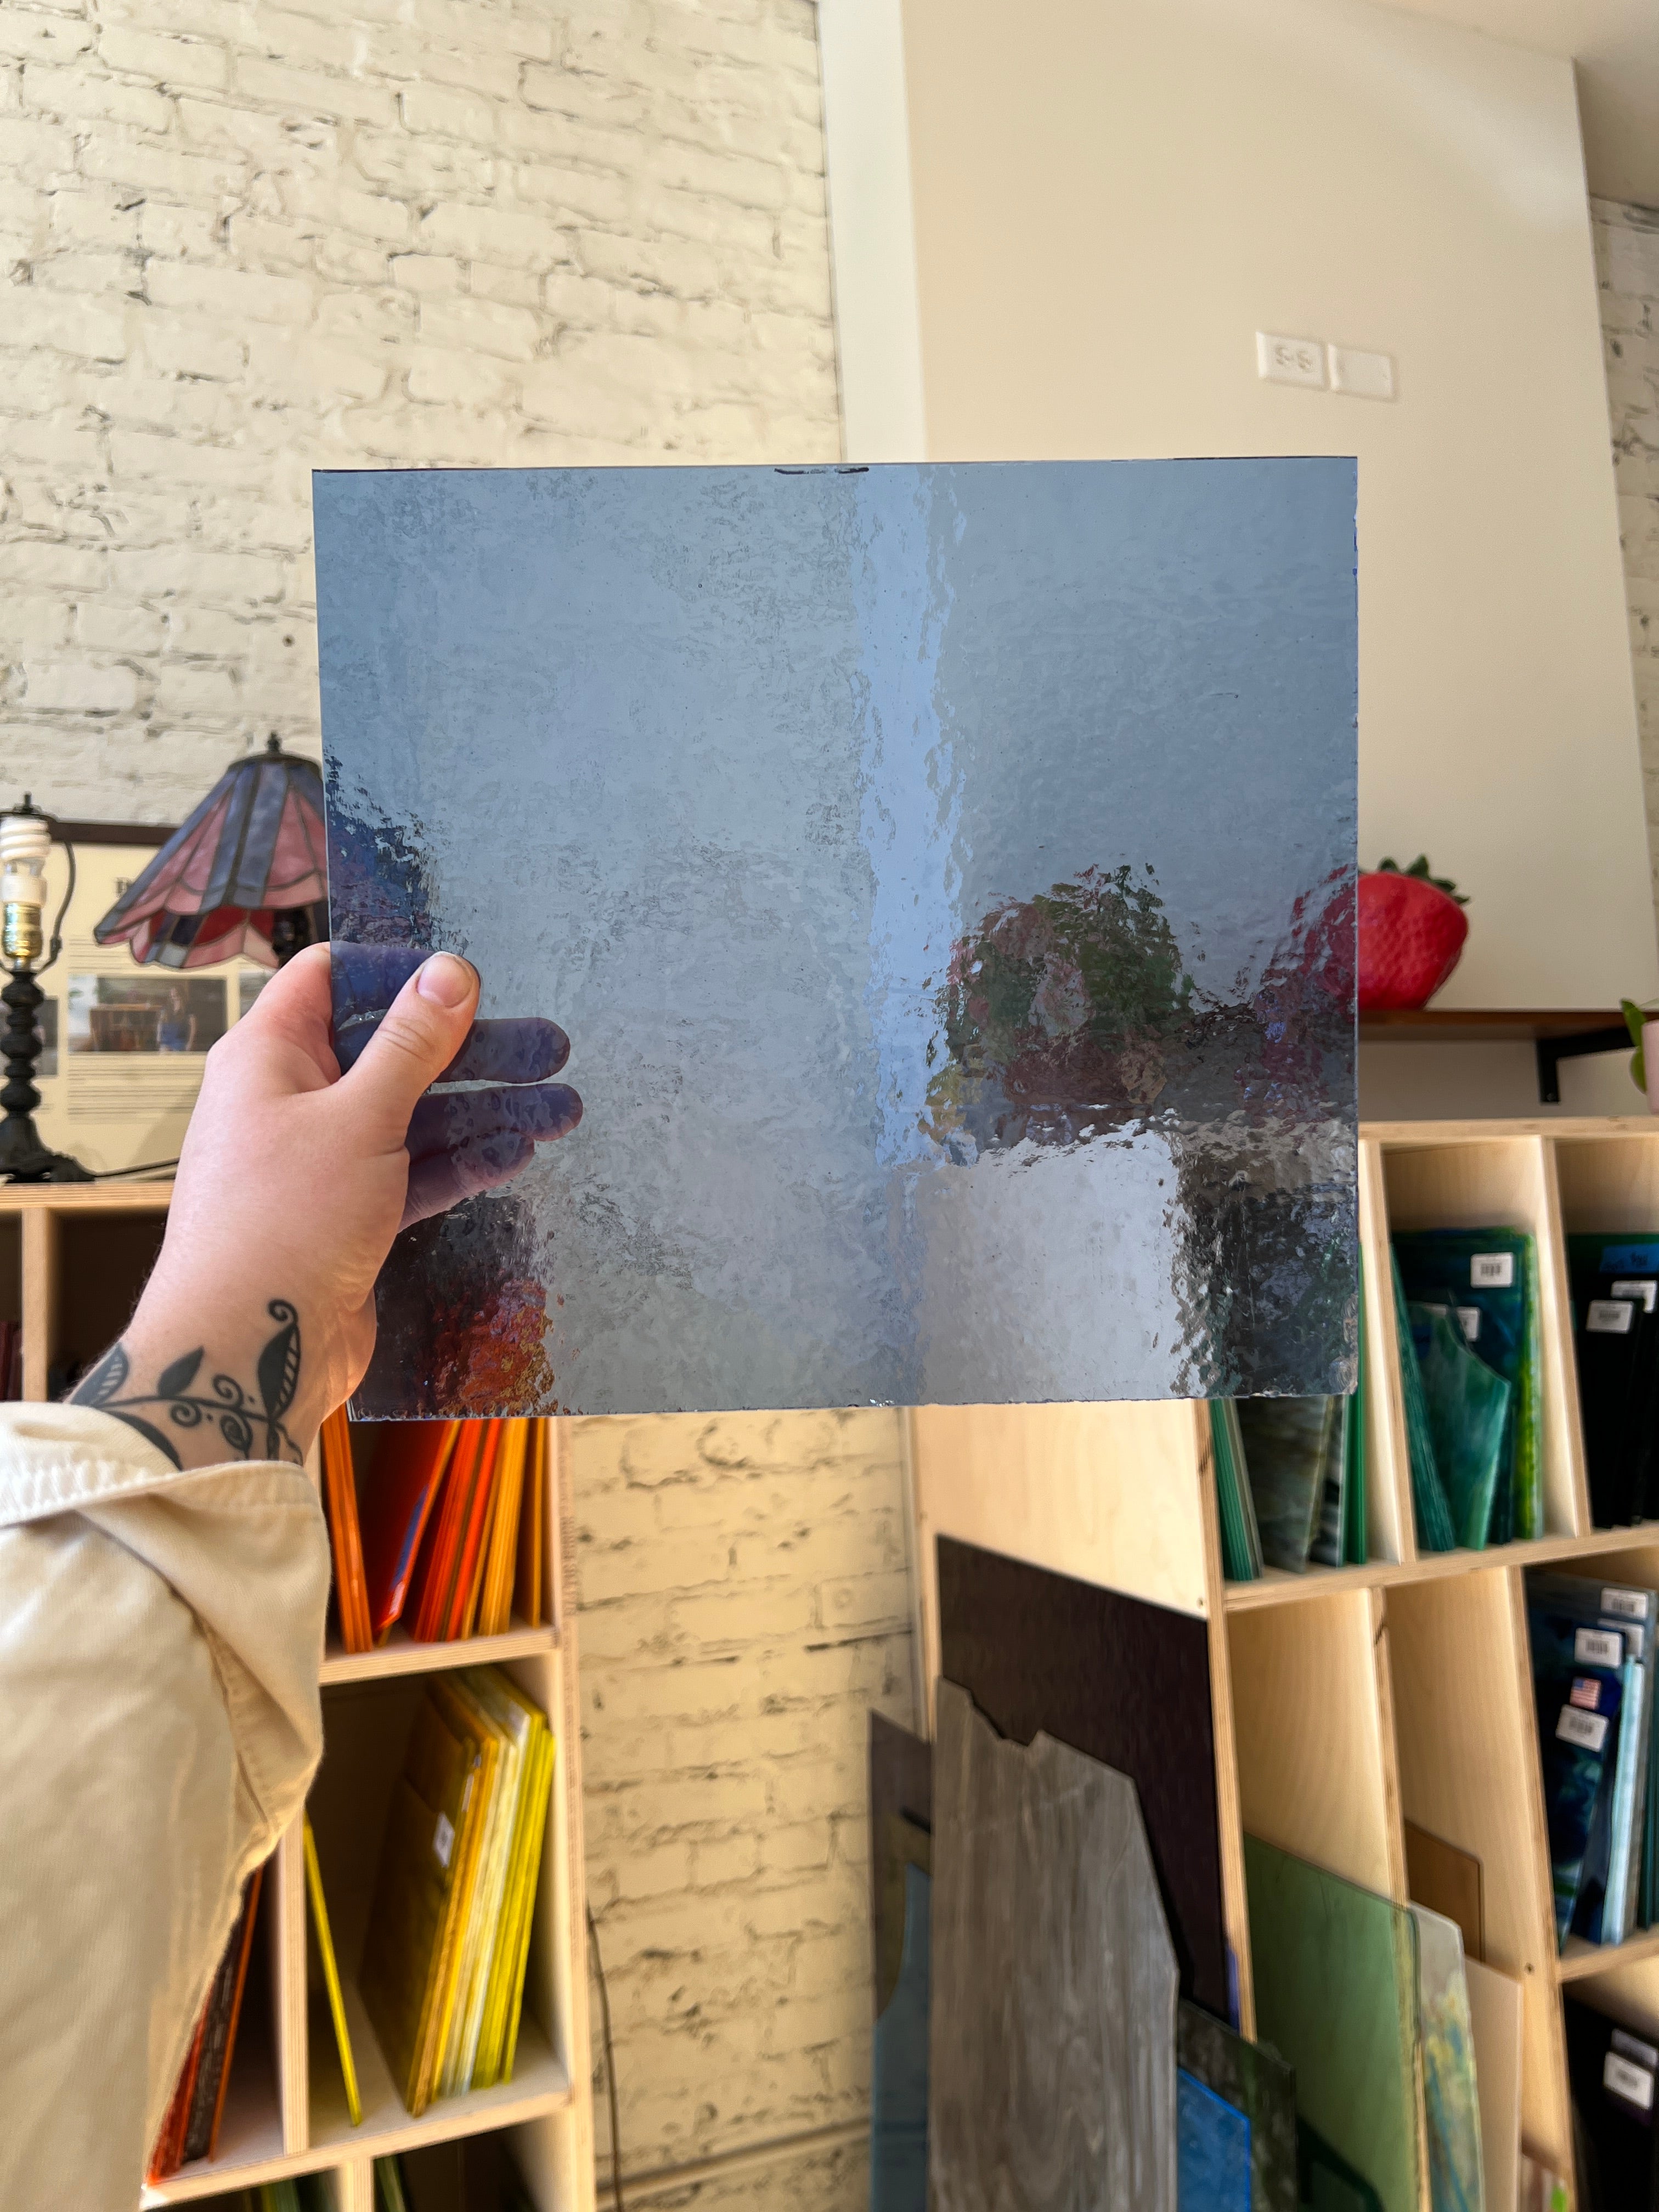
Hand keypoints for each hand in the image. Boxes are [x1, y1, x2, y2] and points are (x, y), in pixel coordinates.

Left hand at [72, 944, 580, 1466]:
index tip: (470, 979)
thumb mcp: (360, 1118)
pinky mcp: (347, 1215)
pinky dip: (459, 1164)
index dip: (399, 971)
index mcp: (269, 1056)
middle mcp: (290, 1100)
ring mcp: (320, 1161)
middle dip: (471, 1050)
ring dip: (483, 1111)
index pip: (331, 978)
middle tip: (550, 1046)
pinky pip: (411, 1173)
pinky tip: (517, 1155)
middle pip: (391, 1051)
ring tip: (561, 1109)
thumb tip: (449, 972)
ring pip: (412, 1116)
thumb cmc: (280, 1224)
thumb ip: (411, 1045)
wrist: (246, 1350)